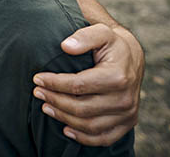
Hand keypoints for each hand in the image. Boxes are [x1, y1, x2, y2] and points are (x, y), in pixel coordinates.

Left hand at [32, 23, 143, 145]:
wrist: (132, 57)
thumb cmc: (111, 43)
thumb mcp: (100, 31)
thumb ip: (84, 36)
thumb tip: (65, 46)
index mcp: (117, 76)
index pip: (78, 85)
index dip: (54, 83)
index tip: (37, 78)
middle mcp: (125, 98)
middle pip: (82, 108)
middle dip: (55, 100)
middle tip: (37, 93)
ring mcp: (127, 113)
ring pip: (89, 125)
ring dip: (64, 118)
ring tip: (46, 107)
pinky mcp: (127, 123)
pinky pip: (104, 138)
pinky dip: (83, 137)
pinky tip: (66, 128)